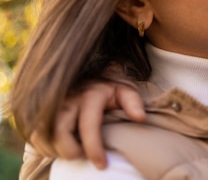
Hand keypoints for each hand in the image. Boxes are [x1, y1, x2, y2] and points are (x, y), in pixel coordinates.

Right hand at [29, 81, 144, 168]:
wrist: (88, 75)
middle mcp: (68, 98)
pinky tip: (58, 148)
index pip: (89, 126)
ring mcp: (51, 104)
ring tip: (72, 153)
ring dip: (55, 151)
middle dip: (70, 151)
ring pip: (43, 135)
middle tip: (82, 157)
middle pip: (60, 132)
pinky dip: (44, 147)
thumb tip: (140, 118)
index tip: (102, 165)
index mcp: (91, 94)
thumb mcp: (124, 91)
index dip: (94, 149)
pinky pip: (34, 135)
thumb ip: (133, 102)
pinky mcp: (40, 110)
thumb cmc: (108, 89)